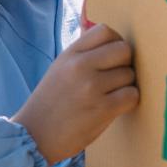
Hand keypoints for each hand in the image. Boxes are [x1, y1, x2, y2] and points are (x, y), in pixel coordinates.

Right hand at [13, 24, 139, 163]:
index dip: (115, 42)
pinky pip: (132, 95)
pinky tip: (116, 106)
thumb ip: (82, 53)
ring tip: (112, 95)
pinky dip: (128, 101)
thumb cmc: (50, 103)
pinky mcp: (102, 109)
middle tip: (116, 77)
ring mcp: (91, 87)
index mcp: (70, 54)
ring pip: (130, 74)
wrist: (34, 135)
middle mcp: (80, 66)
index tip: (112, 56)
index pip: (105, 30)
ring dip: (126, 85)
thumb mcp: (60, 69)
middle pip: (124, 50)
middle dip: (125, 63)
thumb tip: (107, 35)